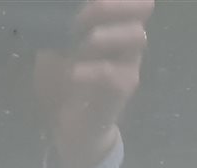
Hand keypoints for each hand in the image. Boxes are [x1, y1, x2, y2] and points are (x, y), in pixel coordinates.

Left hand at [36, 0, 152, 167]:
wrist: (71, 127)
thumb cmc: (63, 82)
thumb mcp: (56, 48)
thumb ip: (60, 26)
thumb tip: (55, 7)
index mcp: (115, 24)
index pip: (132, 1)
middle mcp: (128, 39)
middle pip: (141, 9)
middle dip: (114, 6)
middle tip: (88, 10)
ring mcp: (129, 64)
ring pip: (135, 37)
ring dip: (105, 35)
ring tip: (83, 42)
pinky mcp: (123, 88)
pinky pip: (113, 73)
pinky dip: (92, 70)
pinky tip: (74, 73)